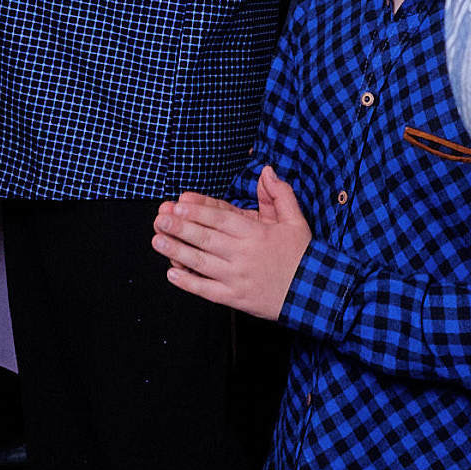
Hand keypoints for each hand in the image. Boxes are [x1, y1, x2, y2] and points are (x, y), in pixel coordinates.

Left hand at [150, 167, 311, 320]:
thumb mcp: (296, 221)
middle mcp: (243, 255)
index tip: (178, 204)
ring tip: (157, 240)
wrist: (313, 294)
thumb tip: (267, 171)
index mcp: (256, 234)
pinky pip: (206, 289)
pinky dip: (188, 282)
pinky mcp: (234, 297)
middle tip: (160, 218)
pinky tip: (171, 273)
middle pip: (206, 239)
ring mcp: (237, 278)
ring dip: (177, 251)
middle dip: (180, 227)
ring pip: (201, 263)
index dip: (198, 211)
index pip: (221, 219)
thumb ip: (280, 194)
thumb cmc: (301, 255)